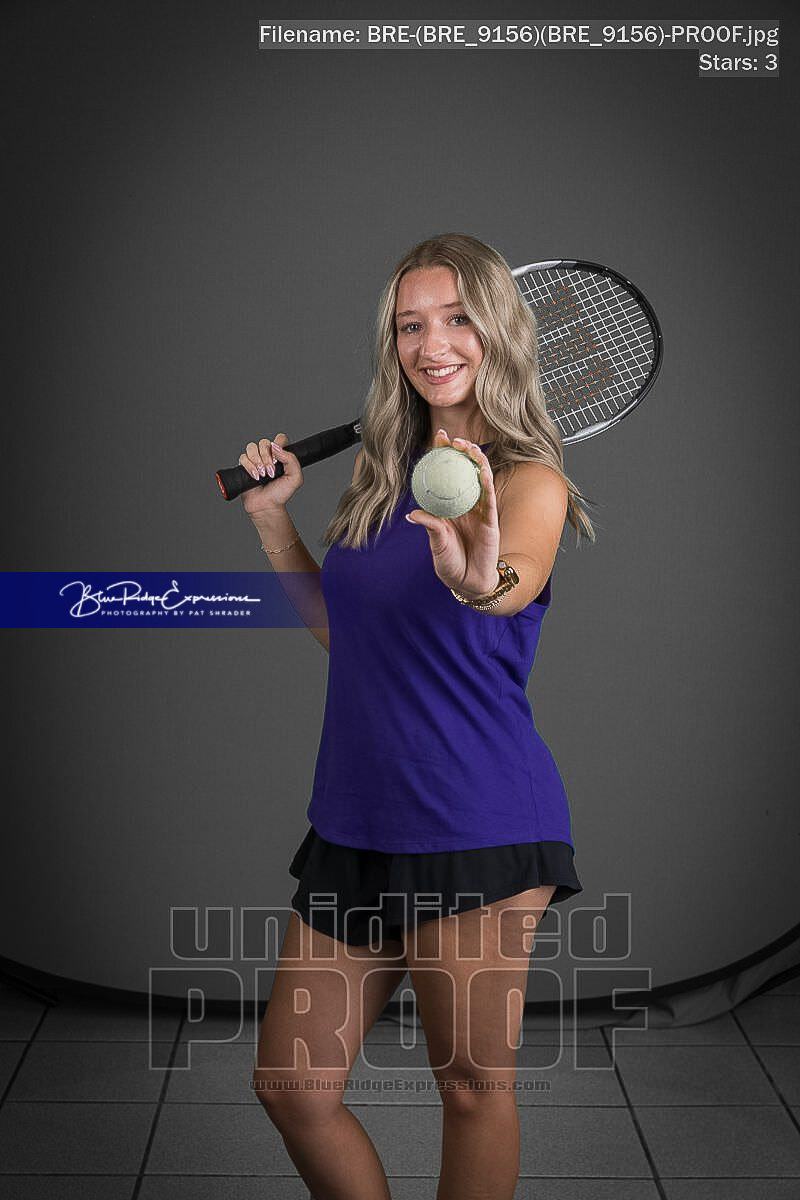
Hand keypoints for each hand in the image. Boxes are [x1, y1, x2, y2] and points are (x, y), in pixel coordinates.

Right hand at [239, 434, 303, 520]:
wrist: (267, 506)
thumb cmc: (281, 493)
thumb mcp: (295, 478)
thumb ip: (291, 460)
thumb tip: (276, 447)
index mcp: (280, 455)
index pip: (280, 438)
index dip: (279, 443)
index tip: (278, 457)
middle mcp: (267, 455)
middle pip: (264, 442)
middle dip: (267, 457)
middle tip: (271, 472)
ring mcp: (255, 460)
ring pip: (252, 447)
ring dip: (257, 461)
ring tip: (262, 475)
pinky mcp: (244, 466)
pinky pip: (243, 457)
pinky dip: (249, 466)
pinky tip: (255, 476)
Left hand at [405, 430, 500, 598]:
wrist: (468, 583)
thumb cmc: (451, 564)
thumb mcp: (436, 544)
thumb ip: (429, 526)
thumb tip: (412, 513)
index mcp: (449, 507)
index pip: (445, 475)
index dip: (442, 456)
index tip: (437, 438)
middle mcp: (465, 504)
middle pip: (464, 471)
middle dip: (461, 452)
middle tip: (454, 438)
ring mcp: (479, 511)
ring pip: (479, 479)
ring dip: (476, 461)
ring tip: (469, 447)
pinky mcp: (490, 520)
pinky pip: (489, 498)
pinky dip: (486, 482)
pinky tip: (482, 470)